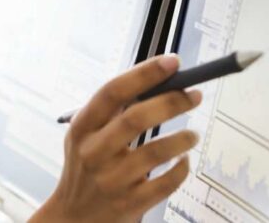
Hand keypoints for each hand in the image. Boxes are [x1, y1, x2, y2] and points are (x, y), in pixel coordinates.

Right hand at [29, 54, 201, 222]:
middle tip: (194, 95)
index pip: (113, 92)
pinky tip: (183, 160)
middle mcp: (94, 152)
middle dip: (171, 102)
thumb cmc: (86, 168)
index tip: (172, 62)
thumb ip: (112, 112)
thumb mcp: (85, 136)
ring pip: (156, 152)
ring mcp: (111, 180)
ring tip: (192, 134)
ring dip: (182, 138)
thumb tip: (157, 80)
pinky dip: (181, 168)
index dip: (144, 74)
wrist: (74, 217)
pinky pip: (166, 182)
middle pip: (136, 118)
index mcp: (82, 127)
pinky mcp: (130, 204)